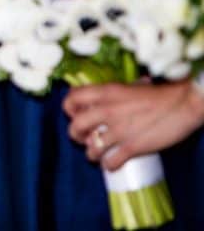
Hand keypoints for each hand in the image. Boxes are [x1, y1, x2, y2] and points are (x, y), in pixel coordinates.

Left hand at [63, 81, 203, 170]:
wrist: (183, 104)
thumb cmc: (160, 95)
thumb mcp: (129, 87)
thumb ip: (114, 94)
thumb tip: (105, 97)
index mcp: (105, 93)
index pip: (71, 99)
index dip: (69, 109)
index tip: (75, 115)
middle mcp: (107, 110)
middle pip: (74, 126)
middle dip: (76, 135)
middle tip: (83, 138)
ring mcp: (119, 130)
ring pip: (91, 148)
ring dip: (92, 154)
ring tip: (97, 155)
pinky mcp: (133, 147)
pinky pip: (110, 161)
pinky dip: (109, 165)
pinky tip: (112, 164)